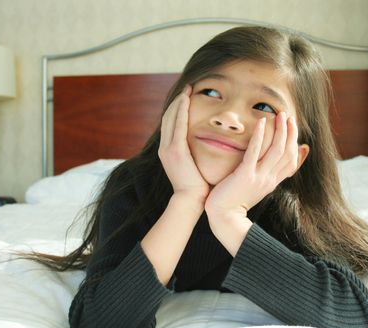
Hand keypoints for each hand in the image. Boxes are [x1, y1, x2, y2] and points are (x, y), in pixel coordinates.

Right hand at [158, 85, 209, 203]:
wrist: (191, 200)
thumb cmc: (197, 186)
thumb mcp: (192, 167)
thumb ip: (193, 154)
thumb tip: (203, 146)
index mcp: (168, 151)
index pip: (171, 124)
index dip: (177, 109)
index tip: (186, 97)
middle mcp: (165, 148)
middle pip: (168, 117)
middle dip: (177, 101)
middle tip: (187, 88)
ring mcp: (168, 149)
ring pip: (171, 118)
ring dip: (179, 102)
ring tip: (187, 89)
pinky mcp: (175, 151)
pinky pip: (178, 125)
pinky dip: (181, 111)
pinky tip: (187, 100)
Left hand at [205, 111, 300, 217]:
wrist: (224, 217)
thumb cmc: (234, 202)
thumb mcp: (254, 188)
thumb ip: (263, 175)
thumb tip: (269, 164)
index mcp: (272, 182)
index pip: (292, 160)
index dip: (295, 142)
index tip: (293, 127)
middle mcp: (269, 179)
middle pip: (287, 152)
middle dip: (290, 132)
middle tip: (289, 116)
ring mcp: (259, 177)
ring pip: (276, 150)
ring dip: (280, 130)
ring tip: (280, 114)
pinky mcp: (245, 175)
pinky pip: (255, 152)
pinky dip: (260, 135)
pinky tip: (261, 122)